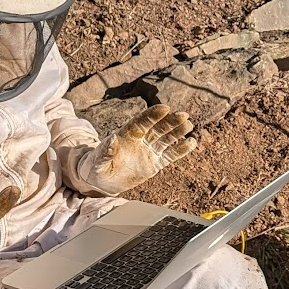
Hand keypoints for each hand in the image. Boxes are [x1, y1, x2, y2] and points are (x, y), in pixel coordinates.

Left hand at [77, 105, 195, 194]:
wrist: (101, 181)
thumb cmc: (96, 167)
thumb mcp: (98, 160)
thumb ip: (106, 151)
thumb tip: (112, 139)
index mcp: (127, 134)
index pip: (142, 122)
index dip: (153, 115)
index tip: (165, 107)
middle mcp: (140, 139)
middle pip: (158, 128)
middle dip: (170, 121)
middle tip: (183, 115)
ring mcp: (149, 150)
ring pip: (166, 139)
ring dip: (178, 131)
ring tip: (189, 125)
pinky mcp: (155, 163)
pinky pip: (170, 155)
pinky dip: (181, 149)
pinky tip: (191, 143)